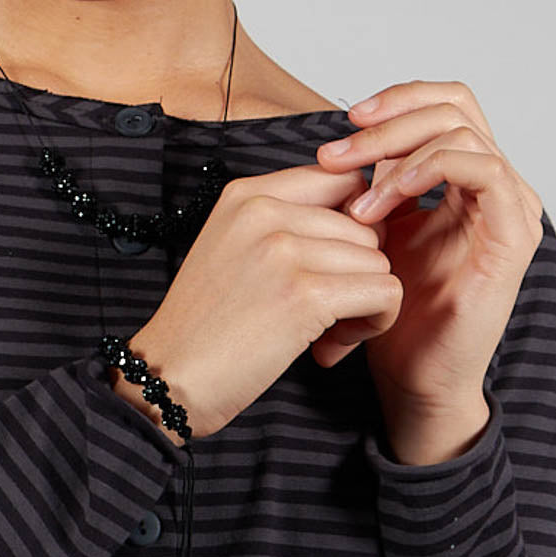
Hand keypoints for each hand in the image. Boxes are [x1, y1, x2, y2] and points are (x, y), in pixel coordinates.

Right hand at [122, 163, 403, 441]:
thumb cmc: (208, 322)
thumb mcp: (235, 246)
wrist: (170, 377)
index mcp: (247, 193)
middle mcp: (264, 210)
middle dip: (360, 271)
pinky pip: (385, 292)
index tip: (335, 262)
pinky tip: (336, 344)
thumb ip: (288, 223)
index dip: (354, 224)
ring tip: (326, 331)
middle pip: (365, 226)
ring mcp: (282, 249)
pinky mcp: (304, 293)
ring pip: (378, 260)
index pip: (342, 179)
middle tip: (327, 312)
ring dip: (366, 302)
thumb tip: (369, 221)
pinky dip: (375, 321)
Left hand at [317, 79, 543, 462]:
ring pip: (462, 131)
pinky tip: (383, 199)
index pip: (442, 102)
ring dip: (397, 151)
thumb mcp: (372, 227)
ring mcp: (510, 207)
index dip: (395, 100)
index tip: (344, 123)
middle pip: (454, 104)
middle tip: (337, 151)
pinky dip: (426, 171)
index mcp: (464, 176)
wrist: (412, 373)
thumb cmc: (390, 307)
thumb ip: (369, 180)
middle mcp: (495, 184)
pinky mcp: (513, 234)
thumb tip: (338, 139)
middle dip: (388, 120)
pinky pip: (482, 171)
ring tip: (355, 195)